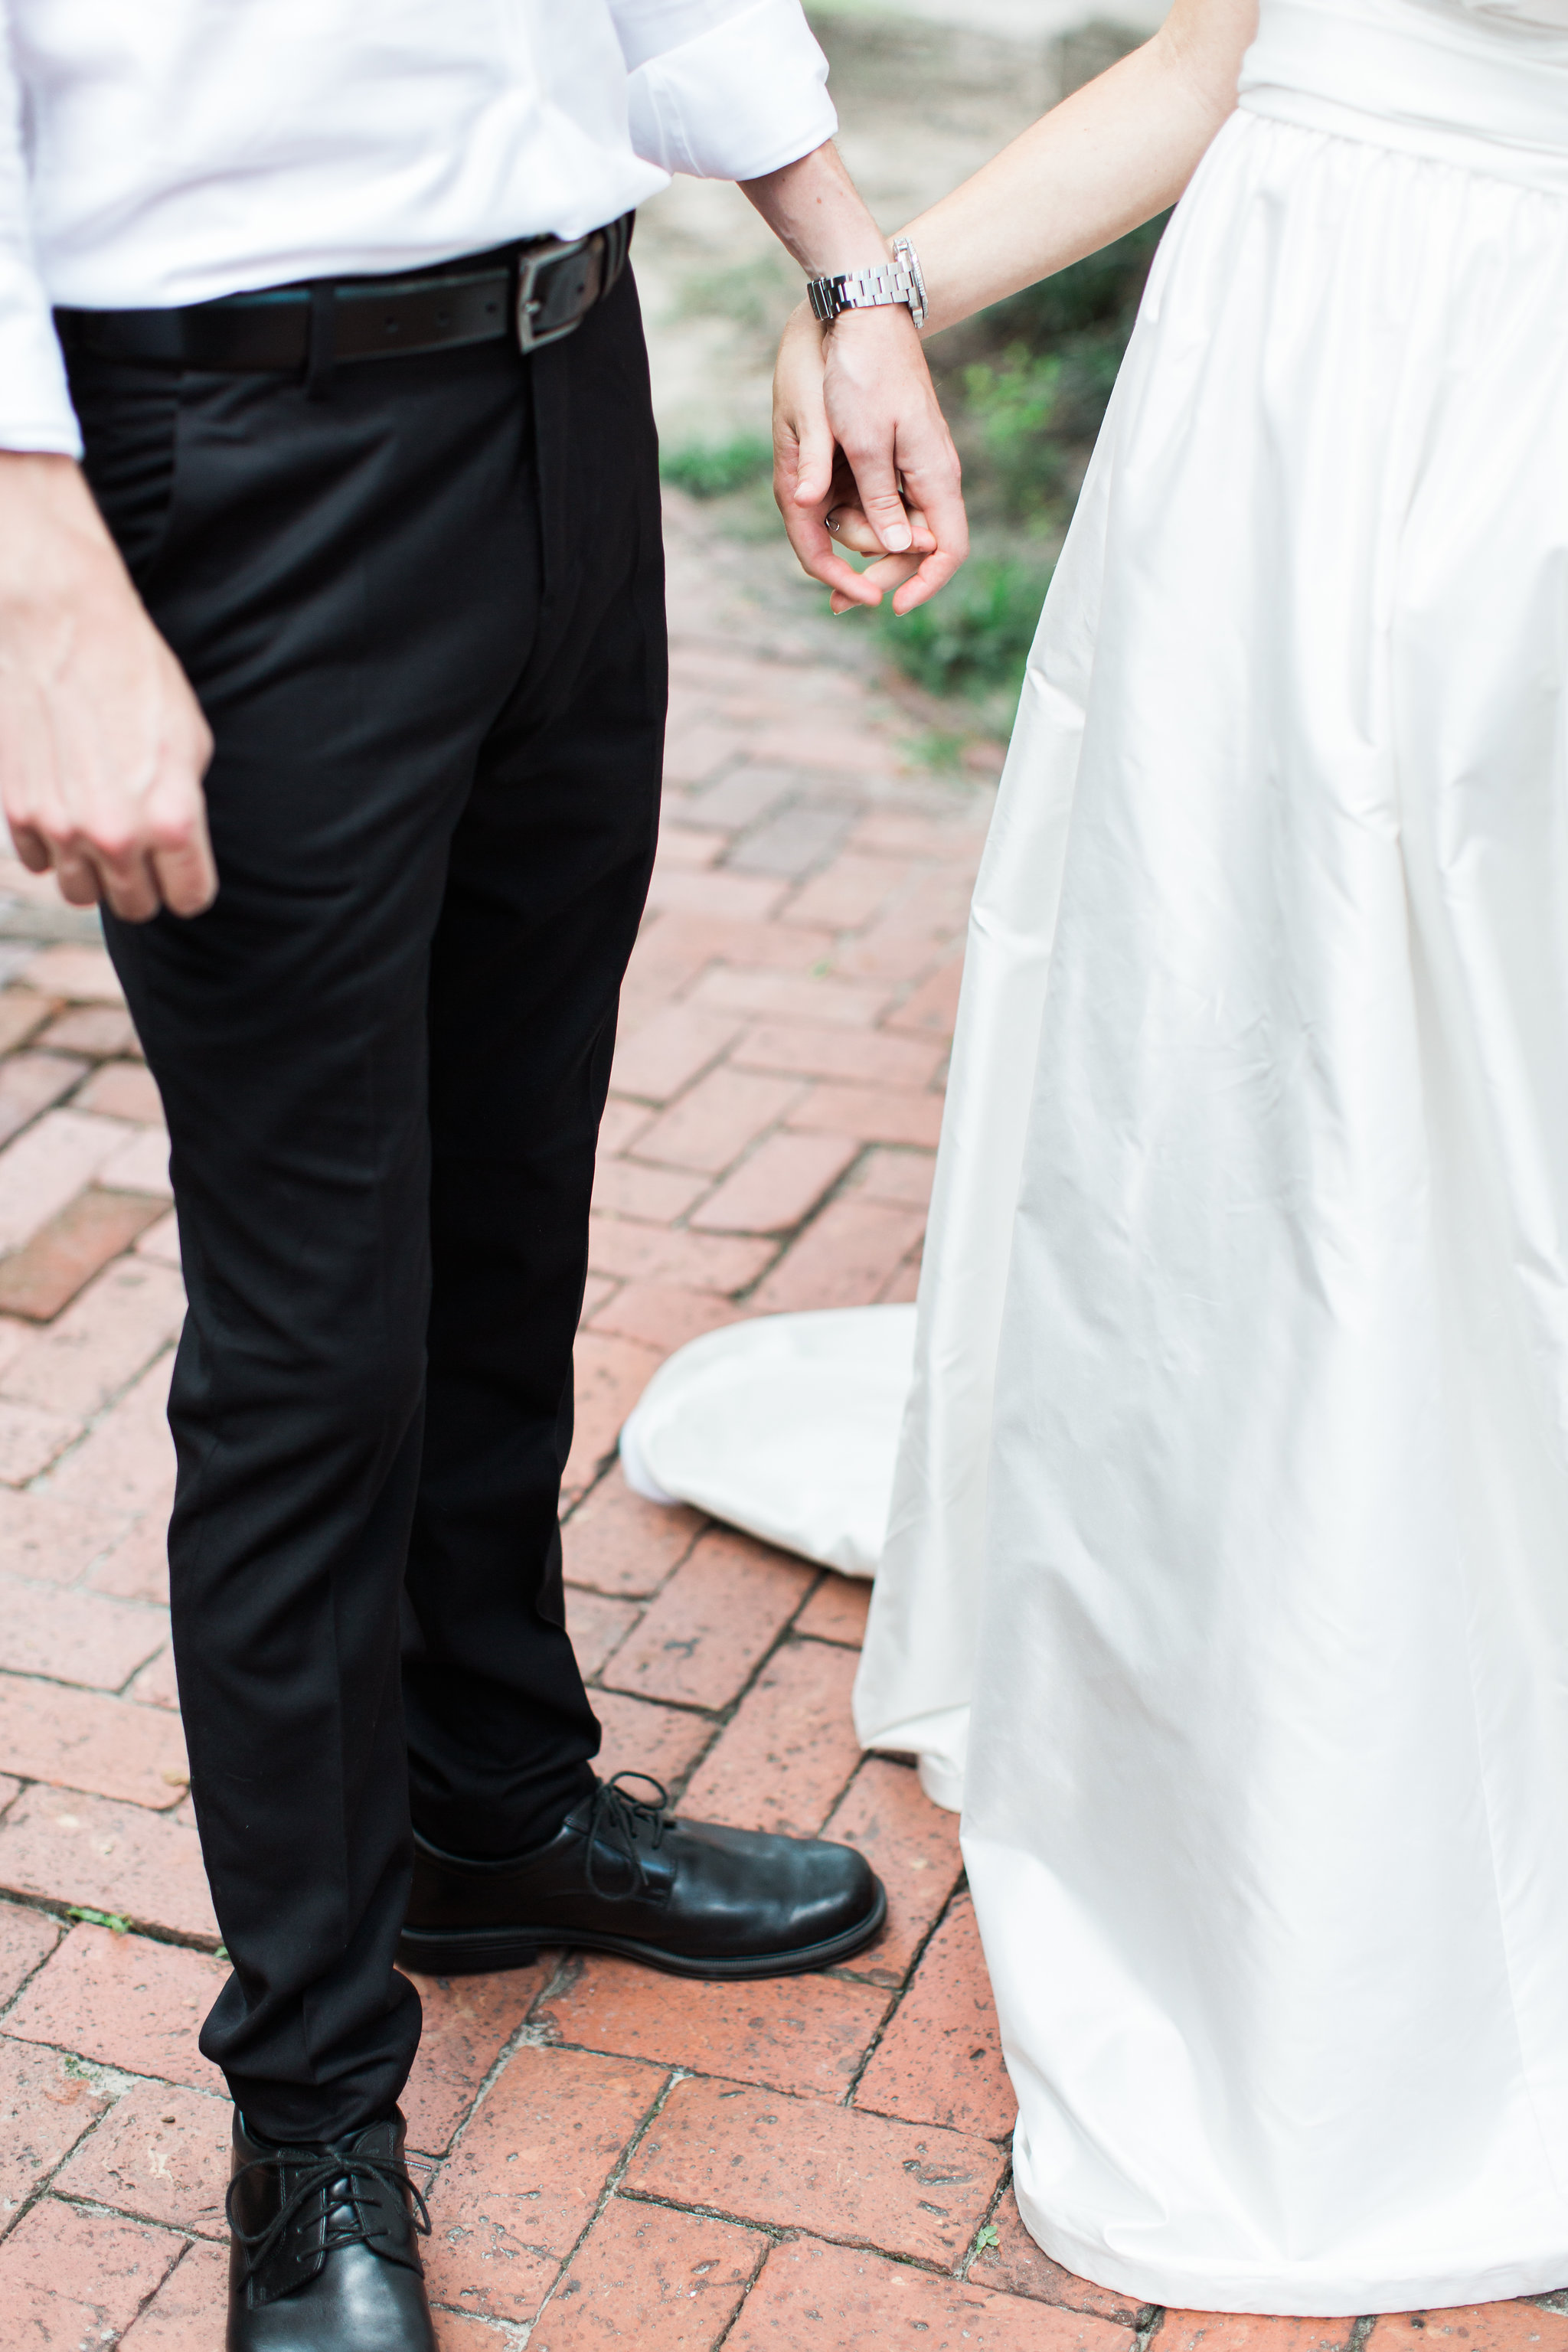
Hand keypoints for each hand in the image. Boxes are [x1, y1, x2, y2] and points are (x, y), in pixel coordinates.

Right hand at [0, 452, 215, 921]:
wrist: (59, 626)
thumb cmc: (134, 673)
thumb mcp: (189, 741)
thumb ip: (184, 806)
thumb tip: (175, 846)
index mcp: (172, 822)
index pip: (190, 898)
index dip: (190, 884)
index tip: (183, 870)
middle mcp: (116, 836)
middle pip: (136, 906)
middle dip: (144, 884)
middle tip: (144, 853)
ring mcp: (61, 829)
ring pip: (82, 894)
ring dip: (95, 872)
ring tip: (101, 833)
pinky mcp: (18, 813)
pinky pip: (39, 861)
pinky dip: (52, 846)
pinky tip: (63, 808)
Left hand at [773, 303, 960, 616]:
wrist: (862, 313)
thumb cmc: (863, 373)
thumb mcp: (864, 441)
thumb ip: (881, 498)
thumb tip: (901, 548)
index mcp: (935, 475)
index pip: (949, 550)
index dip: (925, 584)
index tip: (892, 607)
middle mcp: (932, 474)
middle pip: (918, 545)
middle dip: (880, 569)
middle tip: (839, 599)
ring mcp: (915, 462)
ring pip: (895, 523)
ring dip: (860, 537)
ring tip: (821, 531)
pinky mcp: (896, 449)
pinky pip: (881, 497)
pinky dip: (857, 512)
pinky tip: (828, 514)